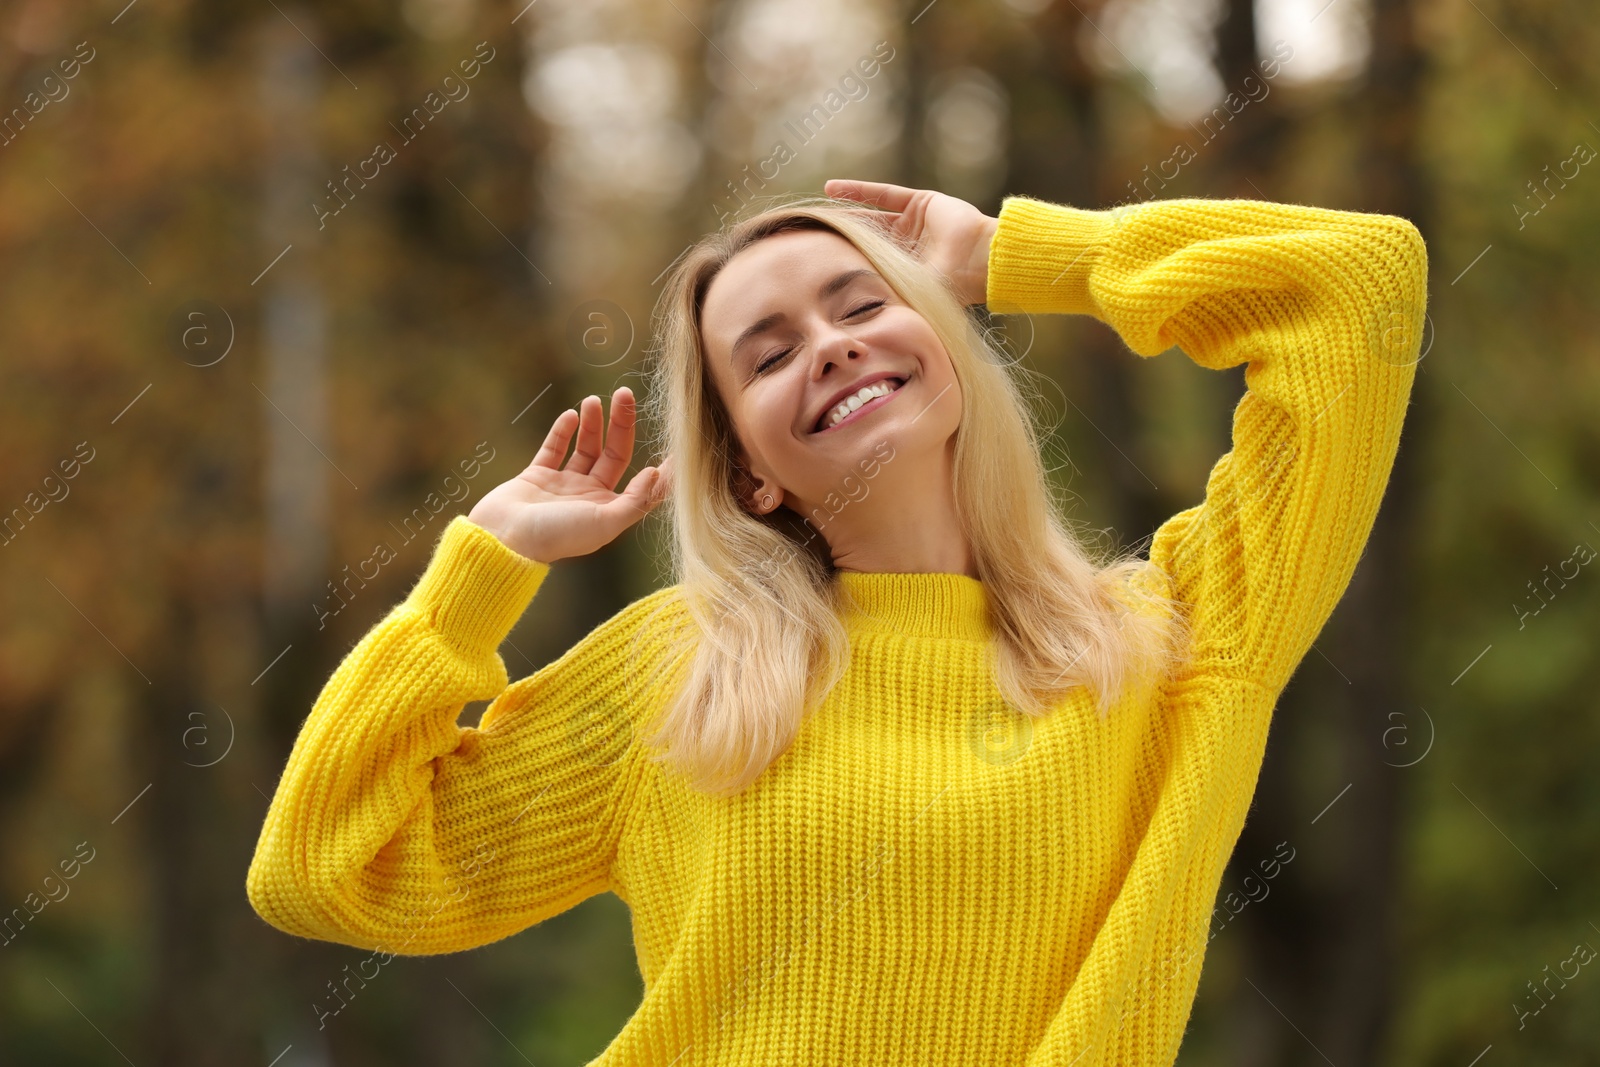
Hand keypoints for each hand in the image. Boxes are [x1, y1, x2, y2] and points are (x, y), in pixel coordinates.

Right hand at [467, 387, 673, 564]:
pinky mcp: (535, 477)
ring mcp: (562, 486)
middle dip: (621, 425)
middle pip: (613, 455)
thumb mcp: (604, 523)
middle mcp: (588, 498)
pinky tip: (570, 414)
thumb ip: (635, 501)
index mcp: (608, 511)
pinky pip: (553, 449)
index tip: (677, 444)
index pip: (641, 485)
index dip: (659, 468)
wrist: (502, 539)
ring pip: (584, 448)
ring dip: (592, 423)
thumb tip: (656, 473)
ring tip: (594, 400)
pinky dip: (562, 431)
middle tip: (625, 394)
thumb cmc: (556, 536)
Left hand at [824, 179, 998, 305]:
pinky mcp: (921, 202)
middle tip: (811, 238)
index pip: (869, 265)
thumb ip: (886, 300)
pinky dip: (857, 190)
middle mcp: (910, 248)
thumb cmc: (950, 285)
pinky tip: (830, 190)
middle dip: (843, 238)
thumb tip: (849, 324)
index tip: (817, 266)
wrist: (982, 261)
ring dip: (845, 213)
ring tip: (816, 213)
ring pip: (872, 216)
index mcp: (907, 273)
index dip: (845, 264)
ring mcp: (914, 224)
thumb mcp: (911, 296)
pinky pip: (883, 195)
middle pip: (868, 240)